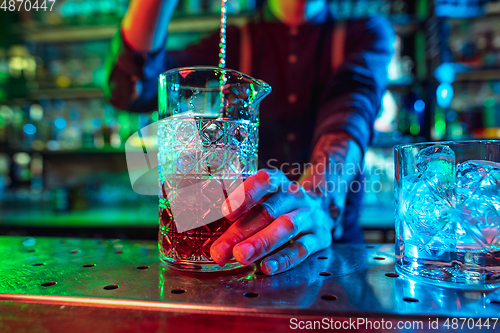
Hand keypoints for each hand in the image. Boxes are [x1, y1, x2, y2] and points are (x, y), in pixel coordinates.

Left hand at [210, 169, 334, 274]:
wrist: (322, 209)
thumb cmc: (279, 204)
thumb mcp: (263, 195)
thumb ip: (238, 204)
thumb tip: (202, 215)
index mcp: (277, 182)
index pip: (263, 181)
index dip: (245, 194)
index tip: (225, 212)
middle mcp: (294, 195)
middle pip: (268, 211)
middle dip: (241, 231)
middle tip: (220, 250)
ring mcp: (309, 216)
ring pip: (286, 227)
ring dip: (261, 243)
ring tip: (240, 256)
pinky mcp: (319, 237)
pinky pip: (302, 248)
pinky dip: (284, 259)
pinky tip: (267, 267)